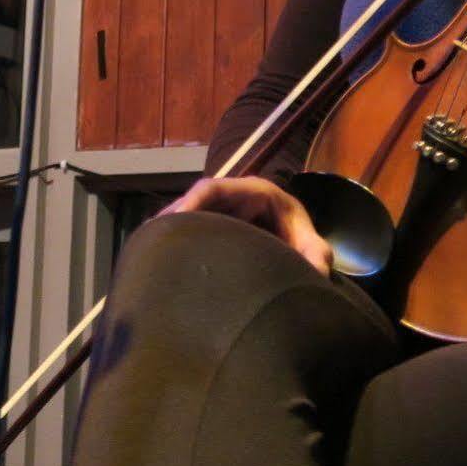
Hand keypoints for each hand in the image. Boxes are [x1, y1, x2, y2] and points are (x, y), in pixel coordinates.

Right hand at [163, 177, 333, 275]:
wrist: (303, 247)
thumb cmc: (304, 239)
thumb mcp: (315, 249)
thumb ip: (315, 258)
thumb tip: (314, 276)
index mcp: (255, 192)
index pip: (213, 189)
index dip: (190, 202)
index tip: (174, 220)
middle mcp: (234, 198)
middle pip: (195, 200)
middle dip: (173, 217)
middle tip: (152, 239)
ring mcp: (223, 211)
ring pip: (190, 214)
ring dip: (172, 229)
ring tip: (150, 249)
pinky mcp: (216, 226)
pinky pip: (193, 228)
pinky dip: (178, 239)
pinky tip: (162, 256)